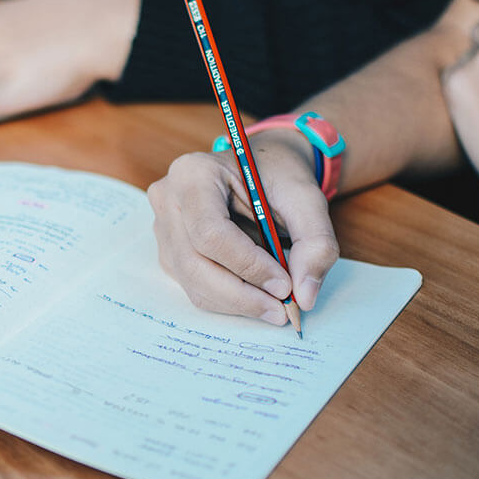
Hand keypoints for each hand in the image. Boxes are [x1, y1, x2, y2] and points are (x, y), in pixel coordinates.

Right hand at [147, 131, 338, 325]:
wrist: (263, 168)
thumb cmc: (279, 176)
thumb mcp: (308, 198)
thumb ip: (315, 242)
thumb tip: (304, 296)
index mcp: (193, 173)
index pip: (210, 232)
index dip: (247, 265)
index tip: (285, 284)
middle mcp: (168, 200)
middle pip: (195, 264)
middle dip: (242, 295)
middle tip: (283, 309)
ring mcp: (163, 228)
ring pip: (194, 283)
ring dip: (238, 302)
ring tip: (275, 303)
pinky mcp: (169, 252)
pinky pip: (195, 288)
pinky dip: (230, 300)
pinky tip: (256, 290)